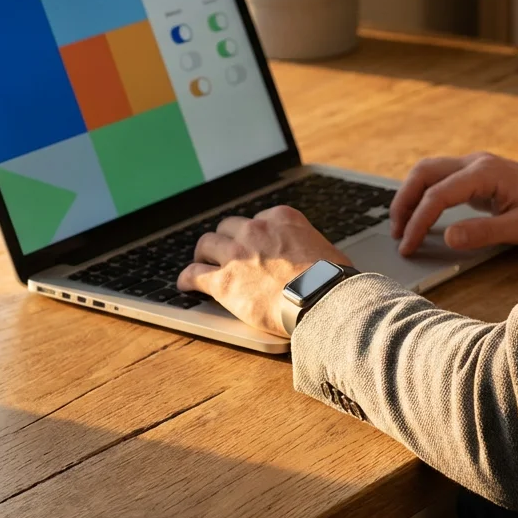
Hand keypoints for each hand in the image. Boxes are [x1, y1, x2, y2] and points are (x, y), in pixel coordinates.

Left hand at [178, 206, 349, 337]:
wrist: (321, 299)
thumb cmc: (331, 279)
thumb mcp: (324, 248)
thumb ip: (307, 246)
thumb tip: (311, 259)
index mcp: (281, 218)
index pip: (257, 219)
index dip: (253, 235)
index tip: (253, 246)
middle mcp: (255, 230)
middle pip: (228, 227)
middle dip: (226, 239)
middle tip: (225, 253)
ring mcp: (236, 254)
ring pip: (207, 244)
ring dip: (204, 254)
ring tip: (202, 263)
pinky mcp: (223, 281)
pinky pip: (194, 274)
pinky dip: (187, 279)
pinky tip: (186, 285)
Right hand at [391, 152, 517, 255]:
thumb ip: (482, 232)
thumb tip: (447, 238)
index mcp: (486, 172)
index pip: (438, 194)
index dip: (419, 221)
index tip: (409, 246)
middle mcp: (477, 163)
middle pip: (425, 172)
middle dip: (404, 200)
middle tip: (396, 232)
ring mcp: (478, 167)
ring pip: (431, 172)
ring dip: (412, 196)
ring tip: (403, 226)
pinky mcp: (481, 177)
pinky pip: (444, 180)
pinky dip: (426, 195)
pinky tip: (423, 216)